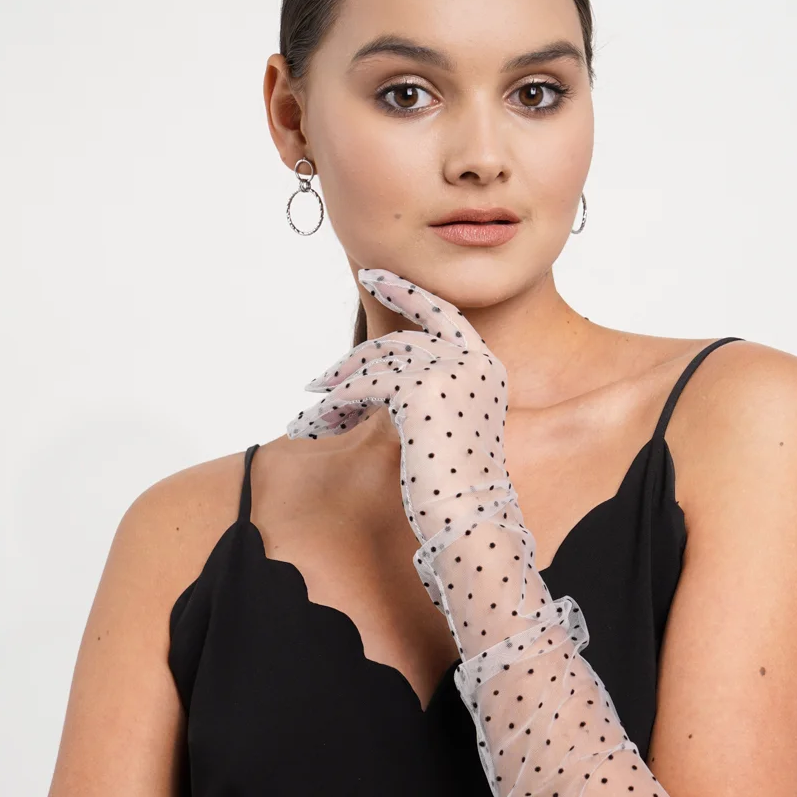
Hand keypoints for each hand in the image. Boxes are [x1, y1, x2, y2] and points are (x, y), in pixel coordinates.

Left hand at [287, 268, 515, 619]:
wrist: (472, 519)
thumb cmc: (460, 490)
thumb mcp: (449, 430)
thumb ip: (426, 397)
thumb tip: (376, 379)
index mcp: (486, 368)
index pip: (443, 315)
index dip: (406, 294)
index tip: (372, 277)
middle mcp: (473, 361)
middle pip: (397, 344)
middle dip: (352, 366)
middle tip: (318, 386)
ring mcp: (449, 370)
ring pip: (375, 365)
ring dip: (337, 393)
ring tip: (309, 422)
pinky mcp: (419, 387)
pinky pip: (364, 386)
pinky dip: (337, 406)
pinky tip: (319, 426)